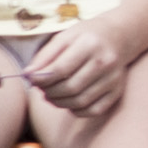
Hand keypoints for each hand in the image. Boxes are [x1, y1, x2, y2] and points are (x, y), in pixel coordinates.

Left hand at [13, 16, 131, 114]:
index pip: (61, 69)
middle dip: (49, 92)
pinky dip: (76, 110)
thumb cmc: (86, 37)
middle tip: (41, 88)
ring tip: (52, 95)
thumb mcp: (64, 38)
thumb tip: (28, 75)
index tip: (31, 79)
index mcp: (91, 44)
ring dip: (59, 103)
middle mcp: (106, 62)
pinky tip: (69, 101)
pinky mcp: (117, 91)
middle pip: (70, 88)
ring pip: (80, 101)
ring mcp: (114, 78)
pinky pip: (93, 110)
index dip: (42, 78)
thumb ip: (45, 56)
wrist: (119, 36)